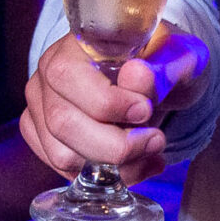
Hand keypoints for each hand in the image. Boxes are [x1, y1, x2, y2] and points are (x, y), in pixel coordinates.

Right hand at [18, 23, 209, 184]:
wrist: (158, 75)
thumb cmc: (164, 60)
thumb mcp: (178, 56)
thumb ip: (162, 67)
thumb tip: (136, 77)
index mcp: (76, 43)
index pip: (69, 76)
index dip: (107, 103)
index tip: (146, 110)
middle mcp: (49, 73)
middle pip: (63, 122)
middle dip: (115, 145)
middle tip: (155, 141)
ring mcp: (41, 106)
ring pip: (62, 154)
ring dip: (114, 166)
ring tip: (150, 153)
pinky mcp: (43, 135)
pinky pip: (64, 169)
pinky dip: (104, 177)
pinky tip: (136, 165)